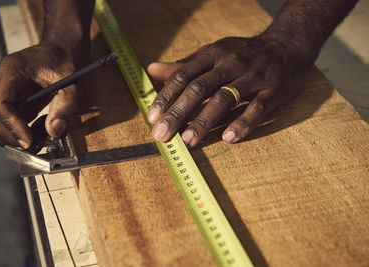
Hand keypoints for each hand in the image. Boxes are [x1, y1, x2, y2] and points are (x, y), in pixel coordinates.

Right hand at [0, 42, 79, 147]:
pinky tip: (45, 124)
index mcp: (11, 71)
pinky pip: (14, 124)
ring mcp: (6, 94)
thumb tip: (54, 130)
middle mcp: (2, 83)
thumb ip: (66, 105)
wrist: (61, 52)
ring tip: (45, 130)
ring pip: (2, 125)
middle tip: (37, 141)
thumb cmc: (62, 61)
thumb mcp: (71, 81)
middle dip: (13, 135)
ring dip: (21, 135)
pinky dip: (27, 131)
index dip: (11, 126)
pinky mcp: (14, 103)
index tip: (29, 140)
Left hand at [147, 35, 309, 147]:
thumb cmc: (243, 54)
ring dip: (204, 121)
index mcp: (213, 54)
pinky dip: (243, 123)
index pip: (184, 75)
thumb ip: (184, 65)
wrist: (287, 46)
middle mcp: (231, 63)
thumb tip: (153, 69)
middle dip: (178, 113)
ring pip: (225, 98)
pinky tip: (228, 138)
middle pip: (200, 88)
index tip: (152, 117)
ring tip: (188, 141)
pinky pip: (257, 108)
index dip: (167, 96)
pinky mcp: (273, 90)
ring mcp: (253, 76)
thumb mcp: (213, 53)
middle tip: (162, 134)